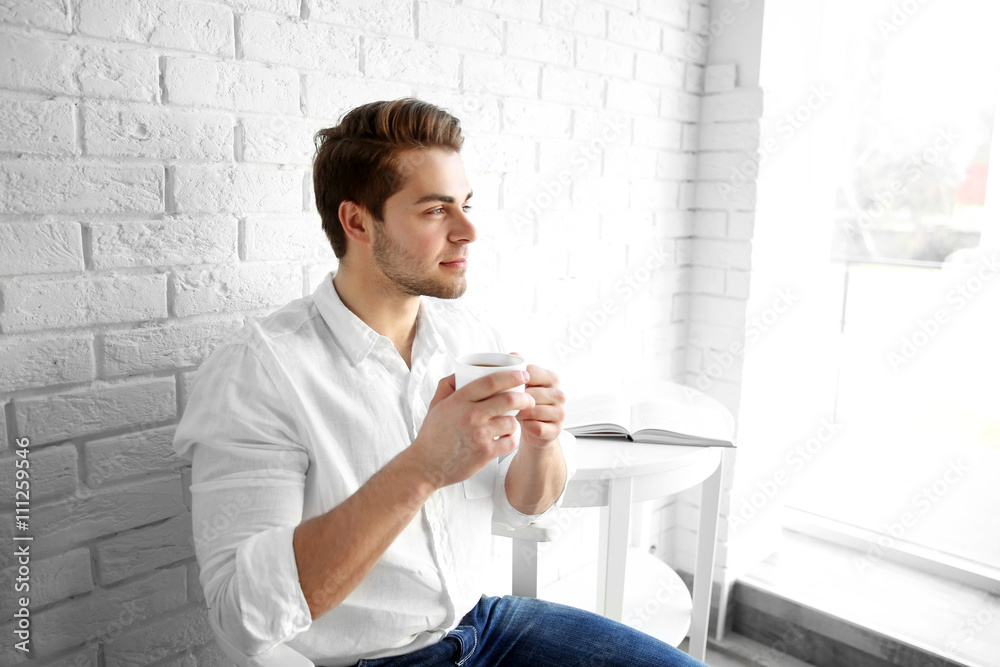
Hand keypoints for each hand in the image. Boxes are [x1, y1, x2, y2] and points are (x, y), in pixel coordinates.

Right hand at [406, 370, 534, 489]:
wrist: (425, 466)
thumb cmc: (432, 434)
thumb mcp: (435, 405)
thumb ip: (447, 385)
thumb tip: (461, 371)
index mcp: (459, 400)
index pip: (491, 381)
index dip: (511, 376)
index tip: (524, 374)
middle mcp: (470, 415)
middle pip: (508, 400)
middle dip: (525, 398)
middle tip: (529, 399)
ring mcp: (479, 435)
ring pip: (511, 422)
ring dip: (515, 421)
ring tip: (512, 422)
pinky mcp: (485, 453)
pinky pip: (510, 442)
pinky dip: (511, 440)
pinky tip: (506, 438)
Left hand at [510, 354, 564, 449]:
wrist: (532, 430)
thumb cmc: (524, 403)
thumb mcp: (520, 385)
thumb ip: (516, 368)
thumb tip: (513, 354)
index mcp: (552, 378)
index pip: (532, 372)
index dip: (515, 379)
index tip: (505, 385)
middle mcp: (560, 394)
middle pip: (532, 393)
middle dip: (515, 400)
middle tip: (503, 404)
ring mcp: (560, 413)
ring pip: (535, 411)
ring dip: (520, 414)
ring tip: (511, 414)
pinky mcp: (557, 430)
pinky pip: (538, 427)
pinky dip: (527, 427)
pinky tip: (521, 425)